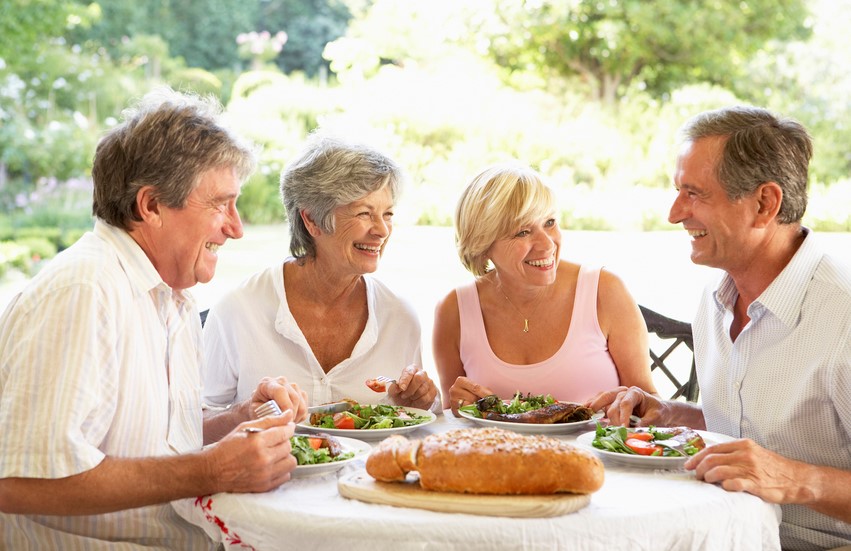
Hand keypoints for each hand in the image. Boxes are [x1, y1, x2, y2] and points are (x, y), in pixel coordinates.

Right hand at [205, 409, 296, 493]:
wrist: (213, 471)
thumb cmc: (228, 447)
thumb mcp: (245, 428)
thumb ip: (270, 420)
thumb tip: (289, 414)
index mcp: (257, 442)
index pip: (285, 432)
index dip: (288, 428)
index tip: (286, 427)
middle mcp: (263, 459)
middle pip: (288, 446)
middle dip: (283, 441)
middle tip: (274, 441)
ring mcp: (265, 474)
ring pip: (291, 462)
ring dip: (284, 456)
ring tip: (274, 453)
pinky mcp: (265, 486)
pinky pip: (286, 475)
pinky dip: (281, 469)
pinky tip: (271, 465)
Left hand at [249, 376, 308, 422]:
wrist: (259, 408)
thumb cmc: (257, 409)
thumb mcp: (257, 412)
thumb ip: (268, 414)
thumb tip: (281, 418)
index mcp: (267, 384)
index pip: (281, 391)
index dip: (285, 406)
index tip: (285, 419)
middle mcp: (281, 382)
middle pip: (294, 398)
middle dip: (291, 415)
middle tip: (285, 425)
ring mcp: (292, 386)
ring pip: (302, 403)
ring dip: (296, 417)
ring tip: (286, 422)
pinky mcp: (300, 392)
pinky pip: (305, 406)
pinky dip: (300, 416)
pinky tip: (291, 418)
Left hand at [388, 364, 438, 409]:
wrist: (410, 403)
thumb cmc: (402, 393)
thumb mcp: (395, 390)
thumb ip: (394, 387)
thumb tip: (397, 386)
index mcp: (412, 369)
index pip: (409, 372)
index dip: (405, 380)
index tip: (401, 388)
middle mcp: (422, 373)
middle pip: (418, 378)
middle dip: (410, 389)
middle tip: (403, 396)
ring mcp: (429, 382)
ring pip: (422, 390)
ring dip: (413, 397)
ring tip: (409, 398)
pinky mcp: (433, 392)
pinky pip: (426, 398)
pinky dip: (418, 402)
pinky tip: (415, 402)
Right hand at [447, 376, 493, 415]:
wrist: (459, 395)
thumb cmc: (470, 390)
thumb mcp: (477, 386)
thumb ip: (485, 391)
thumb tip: (496, 400)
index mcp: (461, 381)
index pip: (476, 388)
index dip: (486, 394)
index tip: (494, 399)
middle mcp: (454, 390)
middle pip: (473, 398)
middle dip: (481, 402)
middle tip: (487, 403)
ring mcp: (452, 401)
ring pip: (469, 407)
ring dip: (476, 408)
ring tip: (478, 406)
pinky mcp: (453, 410)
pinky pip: (466, 414)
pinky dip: (471, 413)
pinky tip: (473, 410)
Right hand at [585, 385, 667, 426]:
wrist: (659, 410)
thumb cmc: (658, 412)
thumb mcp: (656, 418)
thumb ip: (645, 423)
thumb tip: (634, 430)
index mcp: (635, 393)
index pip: (625, 403)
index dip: (623, 416)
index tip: (624, 428)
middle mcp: (624, 392)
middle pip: (613, 404)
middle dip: (613, 418)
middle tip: (615, 431)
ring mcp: (617, 396)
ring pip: (604, 400)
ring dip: (597, 406)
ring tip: (589, 412)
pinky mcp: (612, 402)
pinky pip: (600, 400)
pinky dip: (593, 403)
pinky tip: (586, 407)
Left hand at [685, 438, 803, 503]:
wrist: (796, 478)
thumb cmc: (771, 467)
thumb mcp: (752, 452)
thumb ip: (733, 453)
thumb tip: (709, 457)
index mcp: (742, 445)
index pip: (712, 449)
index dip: (696, 457)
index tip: (688, 465)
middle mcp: (745, 455)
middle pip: (711, 460)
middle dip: (699, 469)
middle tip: (696, 476)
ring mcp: (750, 469)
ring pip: (718, 471)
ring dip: (707, 477)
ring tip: (707, 482)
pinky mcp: (756, 484)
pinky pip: (733, 484)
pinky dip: (724, 485)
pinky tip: (723, 487)